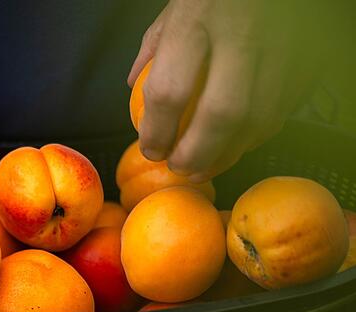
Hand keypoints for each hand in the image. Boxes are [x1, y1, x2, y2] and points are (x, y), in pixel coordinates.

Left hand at [128, 0, 327, 181]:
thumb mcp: (178, 6)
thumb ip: (155, 46)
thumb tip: (132, 88)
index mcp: (198, 19)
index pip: (171, 90)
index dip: (157, 131)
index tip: (151, 150)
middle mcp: (243, 33)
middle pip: (221, 114)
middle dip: (196, 153)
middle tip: (179, 167)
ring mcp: (282, 47)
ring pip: (258, 119)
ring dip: (229, 154)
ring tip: (203, 168)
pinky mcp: (307, 57)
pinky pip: (282, 110)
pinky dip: (256, 135)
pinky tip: (235, 145)